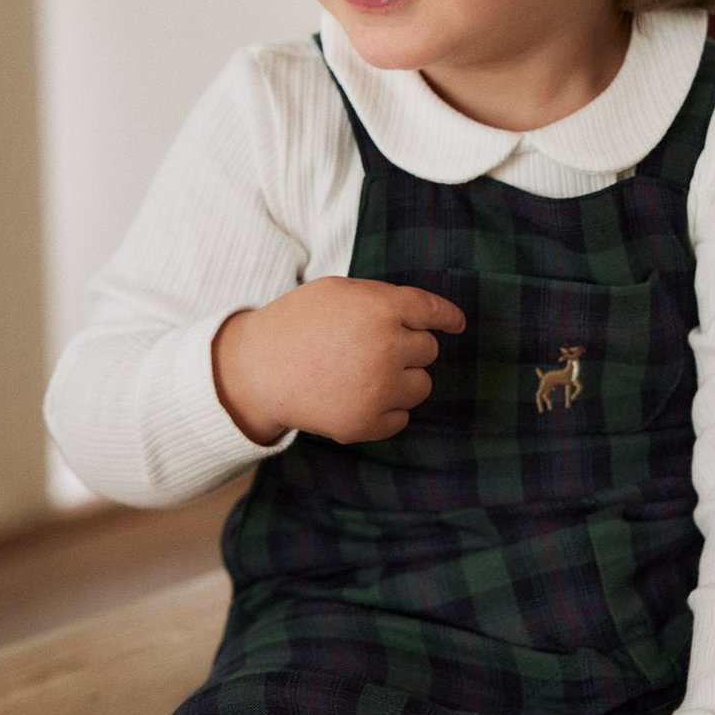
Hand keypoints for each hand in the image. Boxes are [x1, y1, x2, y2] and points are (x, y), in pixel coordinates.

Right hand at [212, 276, 464, 445]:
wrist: (257, 370)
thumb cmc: (298, 323)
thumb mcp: (339, 291)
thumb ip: (384, 299)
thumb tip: (427, 318)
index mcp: (381, 308)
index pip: (432, 312)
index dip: (448, 317)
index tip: (457, 324)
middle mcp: (386, 347)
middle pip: (428, 350)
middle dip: (408, 346)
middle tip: (371, 347)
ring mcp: (378, 389)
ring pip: (422, 385)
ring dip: (403, 379)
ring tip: (365, 373)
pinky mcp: (366, 423)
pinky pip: (402, 417)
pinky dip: (387, 409)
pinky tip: (357, 396)